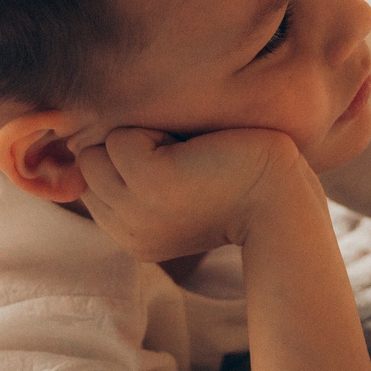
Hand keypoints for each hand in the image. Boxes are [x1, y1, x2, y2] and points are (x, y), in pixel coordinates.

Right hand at [76, 125, 312, 260]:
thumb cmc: (239, 185)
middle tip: (186, 162)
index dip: (129, 161)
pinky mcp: (150, 183)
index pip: (92, 181)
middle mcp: (126, 232)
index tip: (176, 170)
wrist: (283, 203)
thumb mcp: (174, 195)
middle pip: (87, 163)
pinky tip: (195, 152)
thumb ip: (134, 183)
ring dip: (141, 139)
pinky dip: (156, 132)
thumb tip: (89, 143)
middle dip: (130, 148)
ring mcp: (135, 211)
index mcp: (130, 238)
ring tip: (188, 157)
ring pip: (97, 150)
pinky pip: (120, 138)